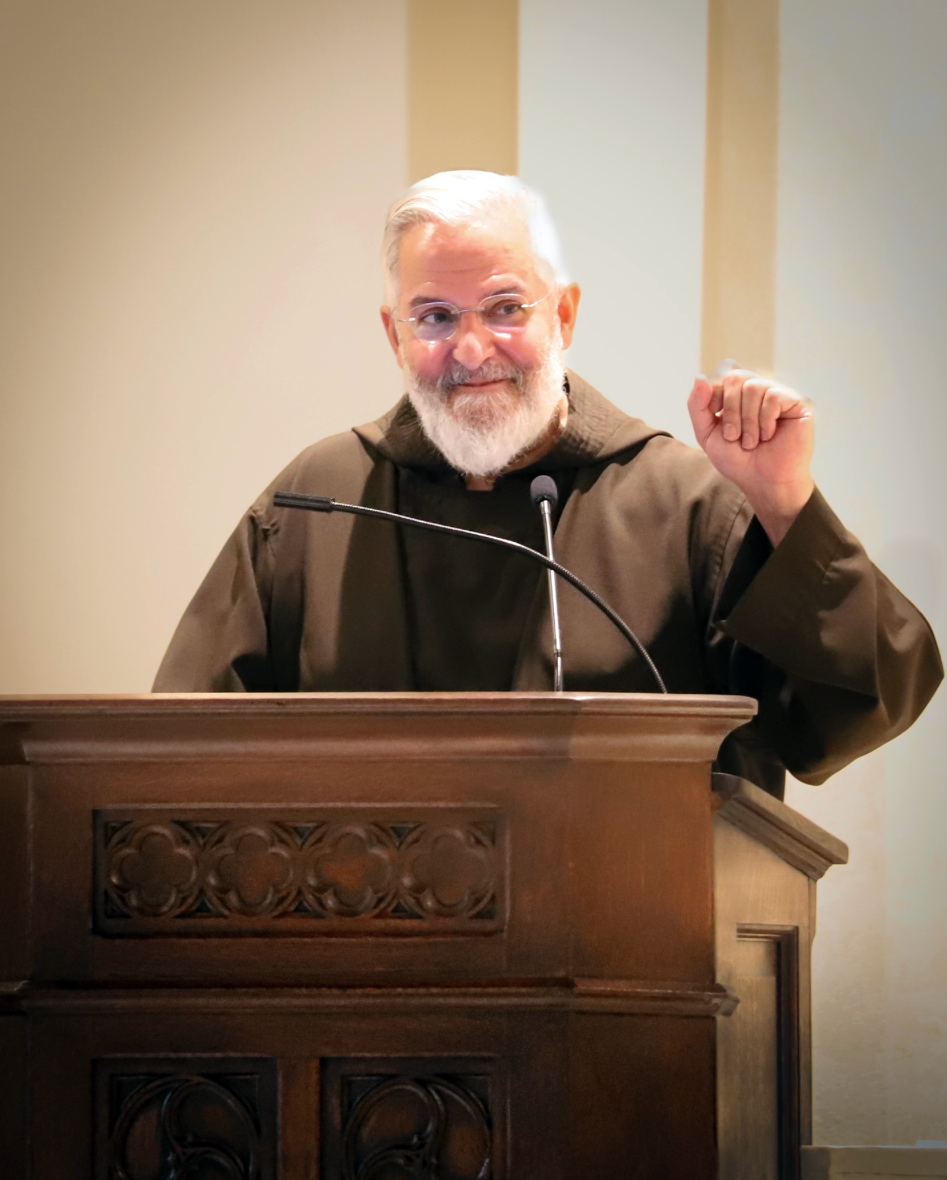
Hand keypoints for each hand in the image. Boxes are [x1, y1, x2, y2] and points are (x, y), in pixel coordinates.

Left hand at [687, 366, 814, 545]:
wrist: (764, 482)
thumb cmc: (739, 460)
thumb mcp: (707, 434)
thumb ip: (697, 406)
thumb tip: (699, 377)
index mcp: (739, 394)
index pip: (723, 373)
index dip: (715, 396)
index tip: (717, 419)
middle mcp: (760, 390)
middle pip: (736, 377)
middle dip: (730, 410)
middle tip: (734, 436)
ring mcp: (779, 394)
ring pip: (753, 386)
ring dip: (747, 421)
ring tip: (752, 441)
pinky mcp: (798, 402)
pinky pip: (773, 396)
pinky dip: (765, 420)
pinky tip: (769, 435)